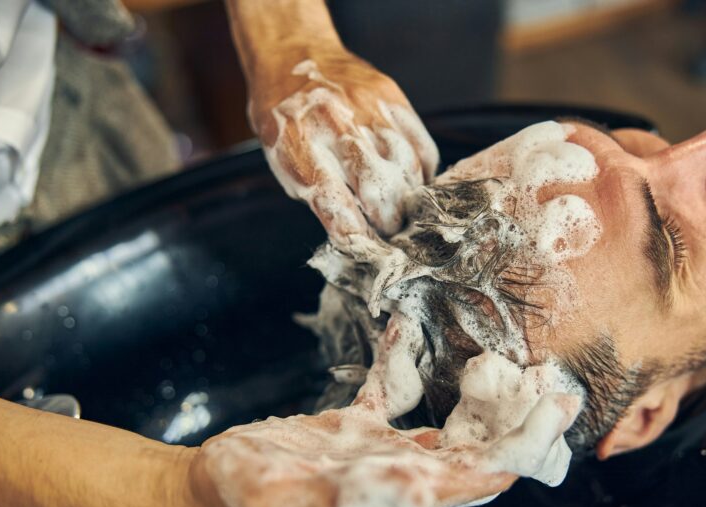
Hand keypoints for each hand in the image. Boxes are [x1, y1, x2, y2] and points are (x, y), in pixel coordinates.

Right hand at [189, 314, 580, 506]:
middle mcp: (400, 472)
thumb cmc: (241, 496)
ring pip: (444, 425)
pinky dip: (401, 362)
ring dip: (478, 398)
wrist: (207, 491)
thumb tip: (418, 493)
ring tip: (508, 361)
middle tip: (551, 382)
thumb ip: (347, 497)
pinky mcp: (352, 428)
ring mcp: (378, 449)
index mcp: (397, 491)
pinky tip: (406, 328)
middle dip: (516, 422)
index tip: (551, 409)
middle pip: (476, 450)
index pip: (478, 474)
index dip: (520, 446)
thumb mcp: (285, 496)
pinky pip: (389, 392)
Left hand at [248, 46, 438, 249]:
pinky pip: (423, 146)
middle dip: (388, 223)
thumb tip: (354, 234)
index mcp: (300, 148)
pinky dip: (423, 173)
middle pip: (380, 190)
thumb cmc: (283, 117)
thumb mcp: (282, 160)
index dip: (356, 236)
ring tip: (403, 216)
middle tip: (389, 235)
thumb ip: (316, 196)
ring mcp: (369, 110)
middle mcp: (337, 127)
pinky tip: (415, 184)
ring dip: (408, 202)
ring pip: (408, 170)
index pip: (335, 206)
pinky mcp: (393, 99)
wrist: (292, 54)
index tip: (368, 253)